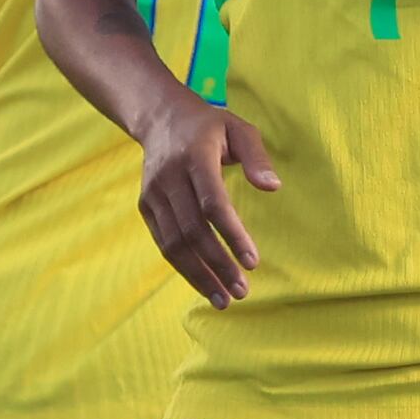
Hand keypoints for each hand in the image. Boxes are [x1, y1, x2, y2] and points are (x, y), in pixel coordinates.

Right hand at [134, 98, 278, 306]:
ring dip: (198, 275)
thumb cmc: (210, 127)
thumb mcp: (239, 129)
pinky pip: (163, 243)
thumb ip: (257, 157)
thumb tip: (273, 187)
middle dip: (217, 265)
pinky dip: (182, 267)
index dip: (232, 236)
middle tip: (241, 291)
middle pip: (192, 231)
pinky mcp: (146, 206)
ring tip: (223, 300)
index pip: (213, 204)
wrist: (161, 118)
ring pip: (174, 244)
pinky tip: (203, 284)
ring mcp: (153, 194)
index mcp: (195, 156)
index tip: (252, 262)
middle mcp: (169, 177)